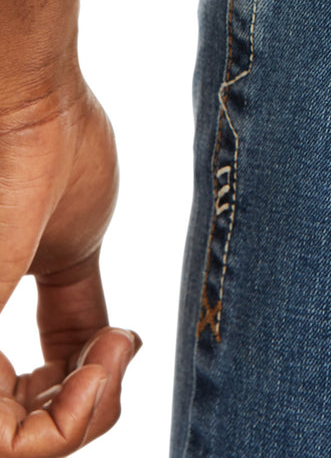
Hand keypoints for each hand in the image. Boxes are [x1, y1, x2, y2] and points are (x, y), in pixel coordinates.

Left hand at [0, 71, 139, 452]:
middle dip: (83, 422)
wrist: (35, 107)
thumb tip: (103, 365)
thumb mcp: (72, 256)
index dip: (75, 412)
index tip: (119, 349)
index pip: (14, 424)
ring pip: (13, 450)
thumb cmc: (51, 157)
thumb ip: (73, 319)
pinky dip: (65, 420)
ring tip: (114, 354)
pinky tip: (104, 357)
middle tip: (119, 357)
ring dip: (79, 422)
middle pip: (18, 446)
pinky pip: (3, 439)